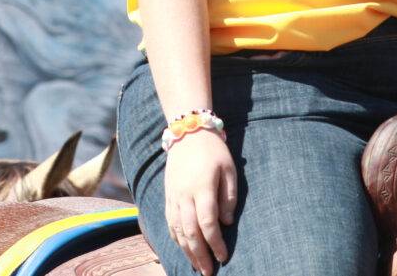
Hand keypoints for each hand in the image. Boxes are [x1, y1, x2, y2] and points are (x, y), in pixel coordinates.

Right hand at [164, 128, 236, 274]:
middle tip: (208, 272)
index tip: (224, 256)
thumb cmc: (213, 151)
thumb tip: (226, 223)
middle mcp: (184, 195)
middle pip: (190, 232)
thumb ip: (229, 197)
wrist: (187, 133)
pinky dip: (176, 238)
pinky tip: (183, 248)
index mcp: (202, 188)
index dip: (215, 243)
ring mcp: (173, 196)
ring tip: (196, 266)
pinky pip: (170, 222)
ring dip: (187, 251)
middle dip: (200, 255)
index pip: (208, 223)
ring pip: (177, 230)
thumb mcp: (229, 169)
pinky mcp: (168, 196)